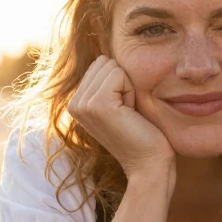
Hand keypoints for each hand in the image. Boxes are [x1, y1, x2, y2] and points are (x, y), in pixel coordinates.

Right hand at [67, 54, 174, 177]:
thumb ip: (106, 83)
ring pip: (112, 67)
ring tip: (128, 114)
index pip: (100, 64)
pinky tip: (130, 114)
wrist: (148, 164)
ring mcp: (82, 104)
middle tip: (127, 113)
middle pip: (105, 62)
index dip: (120, 83)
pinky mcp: (97, 104)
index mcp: (75, 102)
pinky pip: (119, 74)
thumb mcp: (117, 104)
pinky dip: (131, 91)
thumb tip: (105, 56)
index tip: (123, 111)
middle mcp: (73, 103)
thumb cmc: (141, 134)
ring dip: (128, 88)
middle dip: (123, 83)